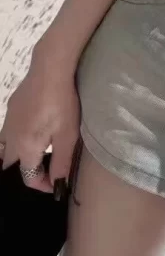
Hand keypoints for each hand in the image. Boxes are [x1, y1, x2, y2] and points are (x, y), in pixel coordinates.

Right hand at [0, 54, 80, 194]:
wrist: (50, 70)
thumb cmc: (62, 104)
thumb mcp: (68, 136)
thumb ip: (61, 163)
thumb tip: (57, 184)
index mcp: (25, 148)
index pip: (28, 177)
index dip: (43, 185)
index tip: (57, 183)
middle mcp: (11, 138)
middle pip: (11, 165)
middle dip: (26, 171)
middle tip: (45, 169)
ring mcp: (8, 122)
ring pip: (4, 148)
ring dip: (18, 156)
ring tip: (37, 153)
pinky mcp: (11, 108)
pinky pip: (7, 132)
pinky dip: (16, 140)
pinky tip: (33, 130)